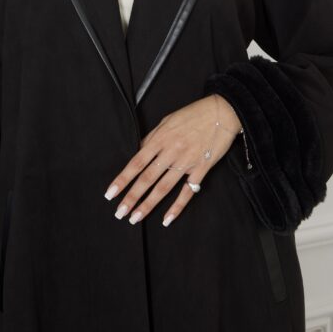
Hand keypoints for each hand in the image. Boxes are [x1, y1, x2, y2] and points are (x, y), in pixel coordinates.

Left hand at [103, 94, 242, 226]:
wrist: (222, 112)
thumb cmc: (193, 114)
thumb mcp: (167, 121)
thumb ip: (152, 138)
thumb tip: (139, 152)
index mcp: (161, 138)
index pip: (136, 162)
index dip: (123, 179)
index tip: (110, 193)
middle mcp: (171, 151)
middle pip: (147, 178)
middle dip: (132, 197)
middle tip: (120, 213)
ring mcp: (187, 162)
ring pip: (163, 188)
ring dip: (148, 205)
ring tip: (135, 218)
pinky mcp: (202, 169)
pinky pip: (187, 192)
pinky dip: (177, 207)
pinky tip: (167, 219)